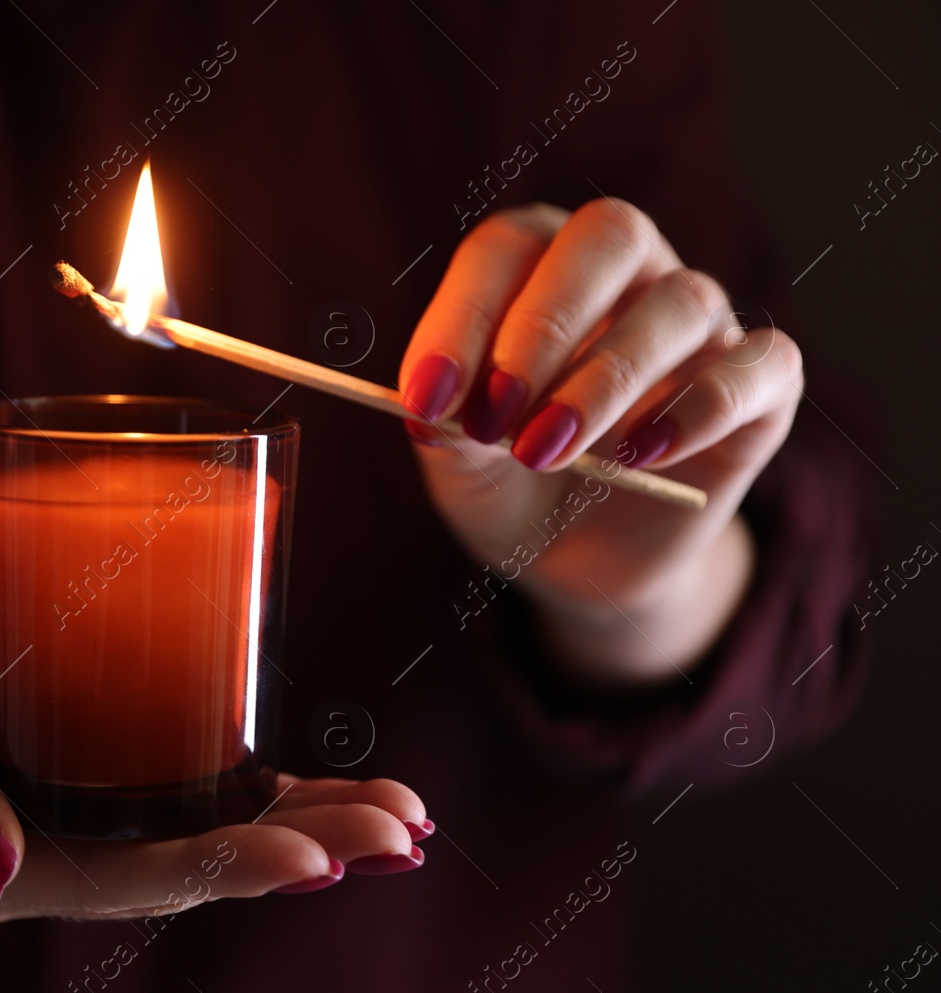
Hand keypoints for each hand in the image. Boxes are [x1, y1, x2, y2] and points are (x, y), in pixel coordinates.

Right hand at [0, 522, 431, 922]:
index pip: (125, 880)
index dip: (224, 869)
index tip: (320, 855)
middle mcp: (41, 851)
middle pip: (184, 862)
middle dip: (298, 848)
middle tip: (403, 832)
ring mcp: (68, 810)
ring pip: (198, 828)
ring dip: (302, 823)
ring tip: (403, 820)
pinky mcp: (87, 763)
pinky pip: (184, 784)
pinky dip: (263, 784)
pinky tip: (330, 781)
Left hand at [396, 199, 801, 682]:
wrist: (577, 560)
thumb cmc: (508, 485)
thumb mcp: (459, 466)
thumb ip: (446, 427)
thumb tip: (436, 406)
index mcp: (540, 265)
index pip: (508, 248)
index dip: (464, 315)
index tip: (428, 397)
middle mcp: (629, 272)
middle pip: (609, 235)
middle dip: (545, 323)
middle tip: (496, 414)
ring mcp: (701, 323)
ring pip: (680, 303)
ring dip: (606, 380)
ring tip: (545, 453)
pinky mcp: (761, 387)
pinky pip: (759, 367)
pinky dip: (702, 408)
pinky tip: (640, 457)